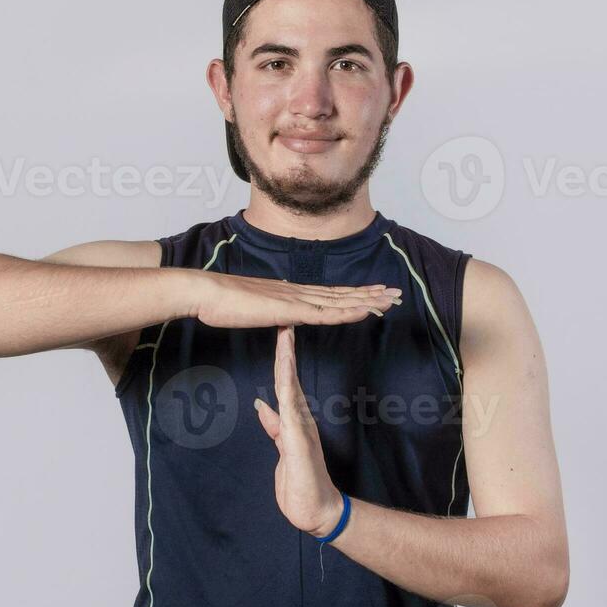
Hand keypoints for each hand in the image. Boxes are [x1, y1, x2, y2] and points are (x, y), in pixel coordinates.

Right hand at [192, 272, 399, 329]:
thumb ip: (273, 310)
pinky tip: (367, 310)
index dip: (355, 293)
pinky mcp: (290, 310)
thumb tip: (282, 314)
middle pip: (342, 294)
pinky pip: (326, 313)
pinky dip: (349, 311)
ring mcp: (297, 299)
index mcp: (293, 292)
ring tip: (392, 299)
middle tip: (397, 293)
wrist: (209, 293)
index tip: (376, 293)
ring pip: (341, 301)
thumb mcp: (256, 308)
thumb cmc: (225, 303)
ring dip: (368, 300)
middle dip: (371, 294)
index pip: (331, 293)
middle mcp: (300, 292)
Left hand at [252, 325, 345, 537]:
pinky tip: (284, 373)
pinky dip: (288, 389)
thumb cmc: (301, 484)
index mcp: (295, 420)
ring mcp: (301, 427)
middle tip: (284, 319)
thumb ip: (274, 427)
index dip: (281, 358)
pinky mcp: (299, 439)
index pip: (285, 383)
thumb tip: (262, 405)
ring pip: (291, 387)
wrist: (318, 511)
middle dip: (286, 349)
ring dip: (287, 361)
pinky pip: (292, 409)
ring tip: (285, 335)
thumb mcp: (282, 451)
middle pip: (289, 377)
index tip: (280, 333)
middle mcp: (300, 418)